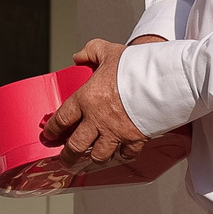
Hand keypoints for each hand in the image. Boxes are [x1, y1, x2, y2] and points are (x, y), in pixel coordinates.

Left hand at [40, 37, 152, 166]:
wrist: (162, 80)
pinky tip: (120, 155)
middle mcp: (97, 119)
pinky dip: (122, 156)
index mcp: (86, 99)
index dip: (53, 129)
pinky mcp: (135, 138)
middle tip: (65, 161)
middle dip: (68, 156)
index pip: (62, 119)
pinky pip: (126, 154)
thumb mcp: (108, 51)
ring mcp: (116, 132)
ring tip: (89, 162)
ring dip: (93, 159)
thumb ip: (91, 51)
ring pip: (99, 155)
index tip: (49, 135)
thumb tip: (79, 56)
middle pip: (76, 145)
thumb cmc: (135, 66)